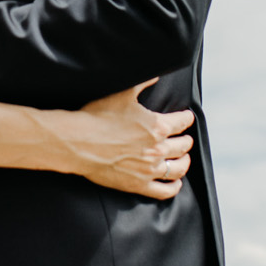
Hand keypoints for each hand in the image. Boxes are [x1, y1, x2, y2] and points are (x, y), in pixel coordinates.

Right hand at [66, 79, 194, 200]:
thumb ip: (143, 83)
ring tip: (183, 159)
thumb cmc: (98, 116)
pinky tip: (175, 183)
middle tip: (184, 138)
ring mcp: (149, 169)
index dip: (186, 118)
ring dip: (184, 162)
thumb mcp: (123, 93)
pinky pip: (164, 190)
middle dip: (186, 140)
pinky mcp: (138, 184)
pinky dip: (174, 186)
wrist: (79, 143)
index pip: (182, 122)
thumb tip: (156, 74)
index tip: (186, 117)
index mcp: (158, 126)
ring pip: (178, 168)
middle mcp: (158, 149)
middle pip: (183, 145)